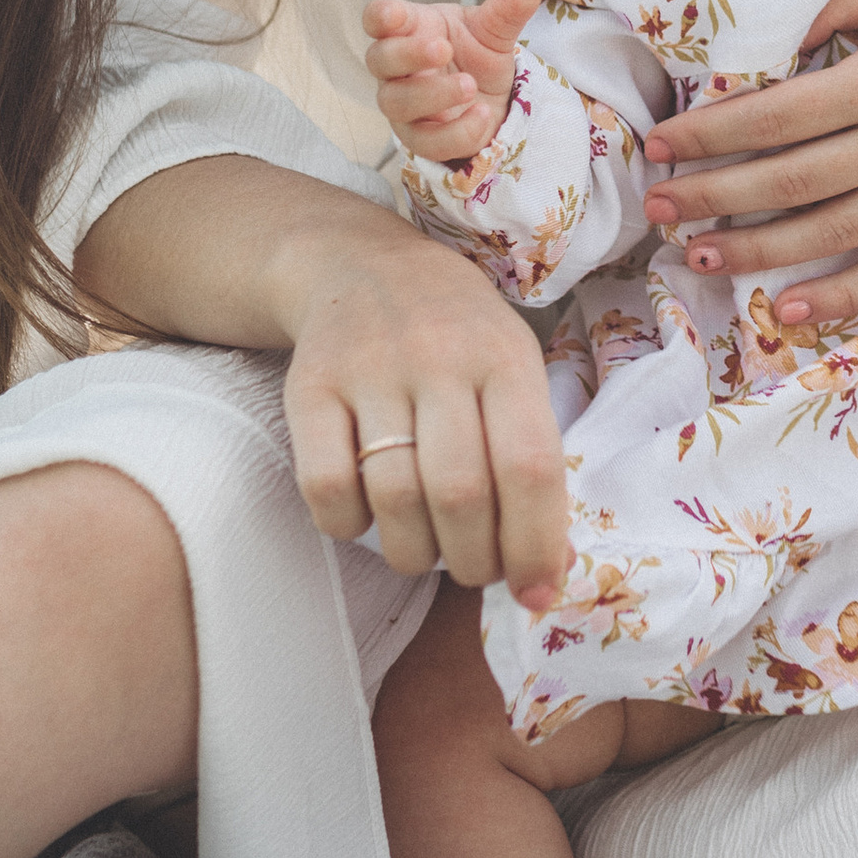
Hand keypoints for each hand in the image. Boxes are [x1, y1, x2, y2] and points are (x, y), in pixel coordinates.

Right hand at [273, 206, 566, 607]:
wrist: (362, 264)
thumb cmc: (458, 336)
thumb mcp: (511, 369)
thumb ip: (531, 458)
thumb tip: (548, 573)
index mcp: (505, 356)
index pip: (530, 466)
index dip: (536, 544)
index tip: (536, 592)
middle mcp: (439, 356)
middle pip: (460, 493)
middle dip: (475, 561)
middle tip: (477, 572)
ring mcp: (369, 369)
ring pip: (393, 498)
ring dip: (416, 554)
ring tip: (426, 553)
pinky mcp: (309, 386)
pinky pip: (326, 485)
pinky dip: (348, 525)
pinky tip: (365, 519)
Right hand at [362, 0, 542, 161]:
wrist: (490, 98)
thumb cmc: (475, 54)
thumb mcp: (493, 30)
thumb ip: (507, 10)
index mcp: (409, 29)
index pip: (378, 18)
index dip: (381, 16)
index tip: (395, 15)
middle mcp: (396, 68)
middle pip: (381, 60)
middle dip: (409, 53)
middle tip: (444, 48)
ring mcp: (403, 104)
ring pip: (397, 102)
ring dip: (433, 94)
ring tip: (470, 85)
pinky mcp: (420, 138)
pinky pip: (426, 141)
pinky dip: (455, 131)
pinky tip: (481, 115)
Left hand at [635, 0, 857, 331]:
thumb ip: (838, 4)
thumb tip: (769, 44)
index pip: (774, 116)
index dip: (709, 134)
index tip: (661, 145)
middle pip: (787, 181)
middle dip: (712, 196)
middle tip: (654, 208)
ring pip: (830, 232)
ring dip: (756, 250)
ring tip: (697, 256)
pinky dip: (842, 293)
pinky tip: (791, 306)